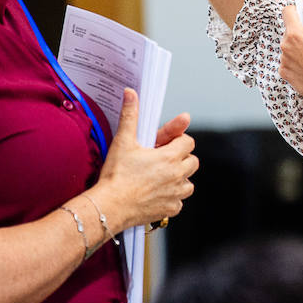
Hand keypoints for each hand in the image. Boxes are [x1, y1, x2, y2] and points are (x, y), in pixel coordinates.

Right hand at [94, 89, 197, 233]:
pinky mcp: (170, 209)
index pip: (188, 142)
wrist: (109, 206)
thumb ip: (130, 115)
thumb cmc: (116, 175)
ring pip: (188, 183)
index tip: (164, 144)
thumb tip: (131, 93)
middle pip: (193, 161)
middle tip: (162, 160)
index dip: (177, 140)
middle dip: (180, 159)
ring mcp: (176, 194)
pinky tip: (156, 194)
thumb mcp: (123, 142)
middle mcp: (178, 175)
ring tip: (160, 177)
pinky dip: (171, 198)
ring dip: (179, 179)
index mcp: (170, 156)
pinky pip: (179, 202)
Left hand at [280, 0, 302, 110]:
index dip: (296, 12)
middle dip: (299, 33)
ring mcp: (283, 60)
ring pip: (287, 46)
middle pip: (288, 31)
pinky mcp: (283, 72)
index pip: (287, 12)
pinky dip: (294, 62)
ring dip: (296, 48)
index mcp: (295, 34)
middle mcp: (285, 46)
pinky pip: (286, 61)